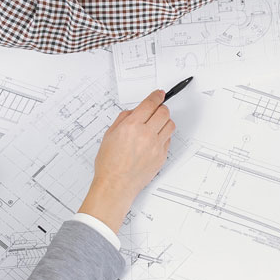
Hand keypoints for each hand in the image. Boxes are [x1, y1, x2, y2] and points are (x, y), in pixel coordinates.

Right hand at [78, 90, 176, 230]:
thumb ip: (123, 119)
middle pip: (164, 112)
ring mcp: (156, 146)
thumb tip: (134, 111)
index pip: (150, 104)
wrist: (115, 186)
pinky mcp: (162, 156)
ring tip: (156, 125)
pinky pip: (168, 139)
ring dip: (165, 121)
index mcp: (131, 126)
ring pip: (170, 125)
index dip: (156, 96)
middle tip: (156, 110)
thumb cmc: (109, 164)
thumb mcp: (109, 135)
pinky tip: (154, 139)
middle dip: (161, 108)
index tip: (159, 94)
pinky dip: (163, 136)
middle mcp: (145, 135)